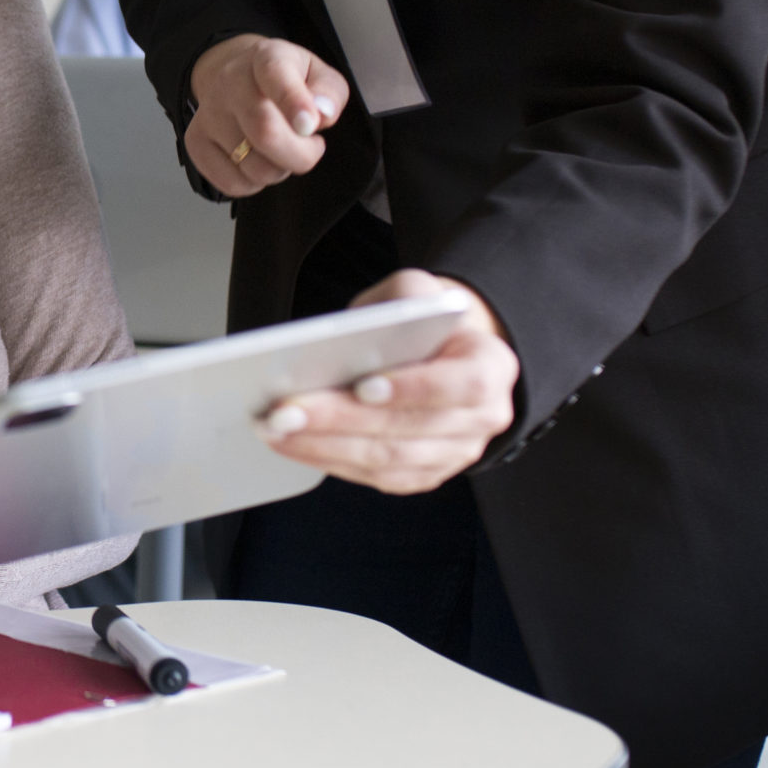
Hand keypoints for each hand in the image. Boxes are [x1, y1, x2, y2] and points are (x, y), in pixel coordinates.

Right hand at [186, 35, 348, 196]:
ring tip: (281, 150)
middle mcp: (229, 81)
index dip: (294, 103)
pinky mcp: (195, 142)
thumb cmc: (286, 82)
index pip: (274, 74)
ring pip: (252, 166)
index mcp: (265, 57)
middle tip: (311, 148)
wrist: (239, 81)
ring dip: (279, 169)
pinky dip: (254, 183)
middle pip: (263, 131)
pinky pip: (232, 183)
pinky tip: (258, 161)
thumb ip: (329, 93)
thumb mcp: (318, 75)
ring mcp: (208, 113)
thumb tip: (322, 114)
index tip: (310, 125)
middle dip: (300, 154)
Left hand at [258, 269, 519, 493]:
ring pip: (388, 461)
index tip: (362, 386)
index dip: (412, 389)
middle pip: (408, 429)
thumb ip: (400, 299)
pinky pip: (376, 477)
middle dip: (340, 421)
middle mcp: (483, 419)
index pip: (461, 386)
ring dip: (324, 447)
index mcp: (492, 367)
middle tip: (285, 411)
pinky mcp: (424, 474)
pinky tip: (292, 444)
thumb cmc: (427, 321)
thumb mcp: (419, 290)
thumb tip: (358, 329)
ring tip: (276, 429)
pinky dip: (329, 461)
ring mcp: (455, 453)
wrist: (445, 352)